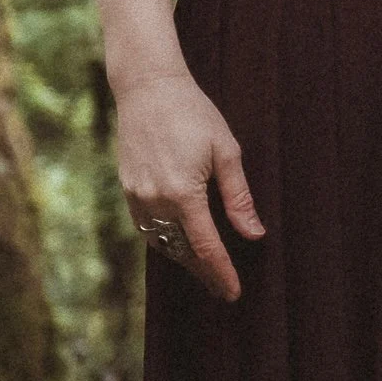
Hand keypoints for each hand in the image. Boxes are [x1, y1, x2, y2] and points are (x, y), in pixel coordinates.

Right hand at [115, 71, 265, 302]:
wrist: (149, 88)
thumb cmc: (194, 113)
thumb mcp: (225, 150)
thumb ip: (238, 196)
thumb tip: (253, 233)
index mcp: (184, 194)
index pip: (206, 247)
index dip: (221, 273)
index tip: (233, 292)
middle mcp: (156, 201)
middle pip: (182, 251)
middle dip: (204, 272)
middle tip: (223, 289)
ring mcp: (138, 197)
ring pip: (162, 242)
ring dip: (183, 258)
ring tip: (205, 269)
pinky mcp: (127, 189)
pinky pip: (147, 226)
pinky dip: (164, 239)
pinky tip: (178, 241)